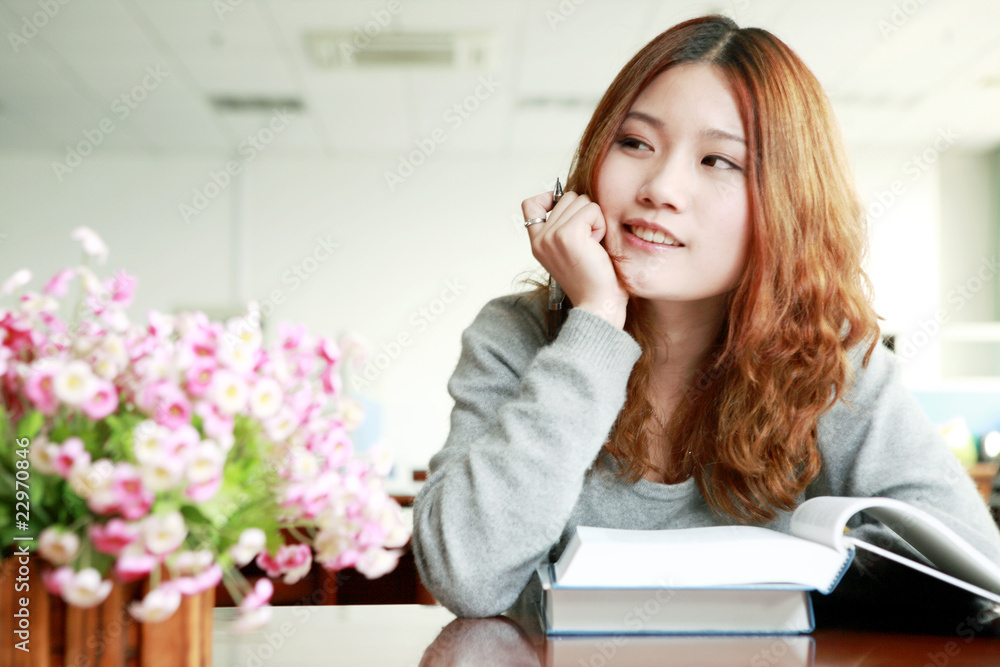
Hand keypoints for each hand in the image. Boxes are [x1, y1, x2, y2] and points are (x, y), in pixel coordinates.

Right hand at [522, 190, 627, 328]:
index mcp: (537, 243)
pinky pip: (591, 209)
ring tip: (592, 244)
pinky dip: (600, 224)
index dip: (549, 199)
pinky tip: (597, 244)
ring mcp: (551, 236)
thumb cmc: (592, 280)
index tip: (568, 214)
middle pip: (566, 198)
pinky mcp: (568, 234)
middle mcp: (540, 239)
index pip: (530, 205)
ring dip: (594, 219)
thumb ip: (563, 227)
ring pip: (580, 200)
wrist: (597, 303)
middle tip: (587, 241)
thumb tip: (576, 199)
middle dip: (584, 214)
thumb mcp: (569, 251)